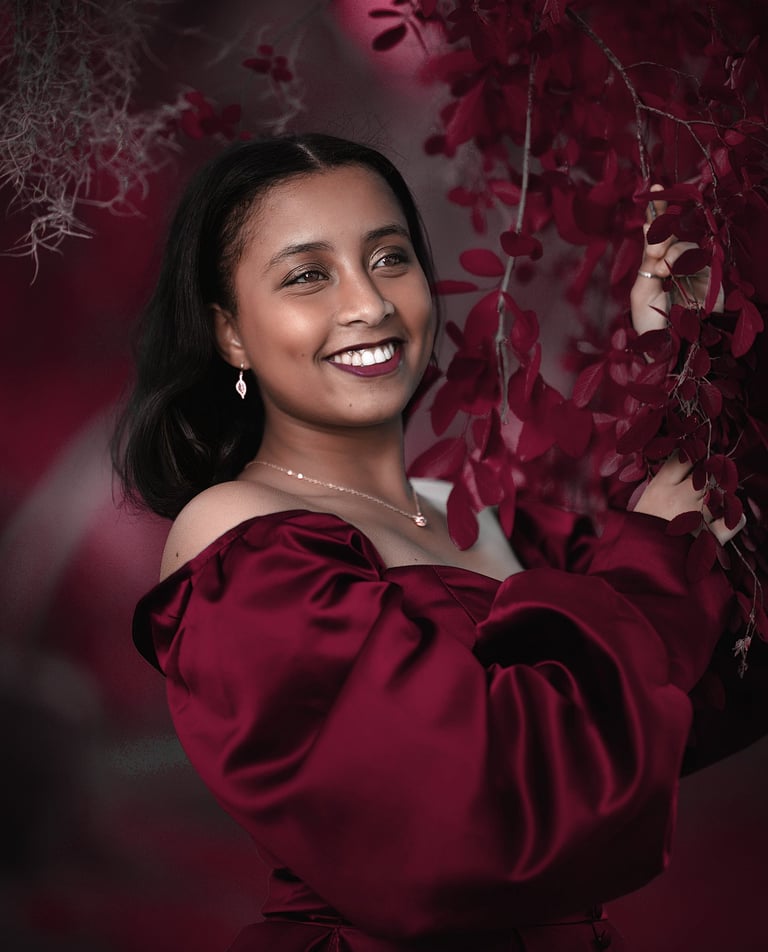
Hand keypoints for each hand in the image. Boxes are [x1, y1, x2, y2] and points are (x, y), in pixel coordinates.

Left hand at [630, 185, 724, 336]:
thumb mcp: (642, 292)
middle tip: (656, 253)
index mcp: (657, 266)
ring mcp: (694, 269)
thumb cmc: (652, 324)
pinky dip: (685, 262)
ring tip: (665, 275)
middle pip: (670, 236)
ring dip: (671, 256)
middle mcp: (676, 264)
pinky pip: (699, 257)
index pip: (658, 234)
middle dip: (661, 239)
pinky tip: (676, 274)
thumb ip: (648, 263)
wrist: (673, 348)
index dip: (658, 210)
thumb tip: (655, 236)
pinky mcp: (711, 276)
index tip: (655, 186)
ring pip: (683, 246)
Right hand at [634, 455, 744, 545]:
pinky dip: (736, 517)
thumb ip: (664, 482)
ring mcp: (699, 517)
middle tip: (702, 483)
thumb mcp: (643, 500)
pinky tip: (726, 515)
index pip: (685, 457)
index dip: (692, 456)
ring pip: (723, 492)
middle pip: (707, 473)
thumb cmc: (637, 533)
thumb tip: (685, 464)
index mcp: (660, 487)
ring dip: (720, 495)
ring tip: (711, 501)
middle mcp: (681, 498)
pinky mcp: (712, 537)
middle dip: (707, 476)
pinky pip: (737, 520)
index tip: (692, 461)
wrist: (639, 564)